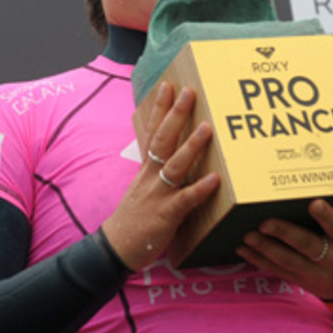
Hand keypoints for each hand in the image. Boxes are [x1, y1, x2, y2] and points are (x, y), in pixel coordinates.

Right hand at [101, 83, 219, 270]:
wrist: (117, 247)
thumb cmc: (134, 218)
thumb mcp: (144, 189)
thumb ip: (159, 173)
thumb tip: (177, 157)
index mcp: (146, 170)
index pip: (152, 132)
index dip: (159, 109)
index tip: (167, 85)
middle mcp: (150, 177)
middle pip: (162, 140)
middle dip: (175, 115)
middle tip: (188, 92)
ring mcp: (158, 194)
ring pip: (174, 165)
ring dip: (191, 146)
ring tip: (207, 128)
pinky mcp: (165, 214)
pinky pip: (185, 200)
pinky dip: (199, 189)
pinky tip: (215, 179)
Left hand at [236, 199, 332, 299]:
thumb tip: (330, 170)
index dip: (327, 216)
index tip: (314, 203)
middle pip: (308, 246)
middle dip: (285, 234)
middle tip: (264, 222)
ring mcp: (317, 273)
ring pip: (289, 261)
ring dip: (266, 248)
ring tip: (247, 235)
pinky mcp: (301, 281)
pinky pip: (278, 271)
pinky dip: (259, 260)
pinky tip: (243, 249)